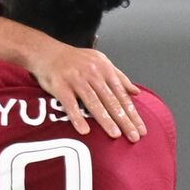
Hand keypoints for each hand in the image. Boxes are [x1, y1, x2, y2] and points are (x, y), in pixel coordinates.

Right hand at [30, 44, 145, 141]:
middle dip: (124, 120)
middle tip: (134, 136)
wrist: (47, 52)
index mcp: (104, 69)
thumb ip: (119, 77)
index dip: (133, 113)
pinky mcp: (60, 86)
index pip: (122, 94)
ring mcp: (76, 80)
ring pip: (93, 102)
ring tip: (115, 134)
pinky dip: (77, 117)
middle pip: (111, 100)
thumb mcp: (100, 62)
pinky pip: (70, 104)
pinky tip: (84, 130)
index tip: (141, 129)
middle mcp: (92, 74)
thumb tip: (136, 92)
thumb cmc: (75, 60)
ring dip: (105, 120)